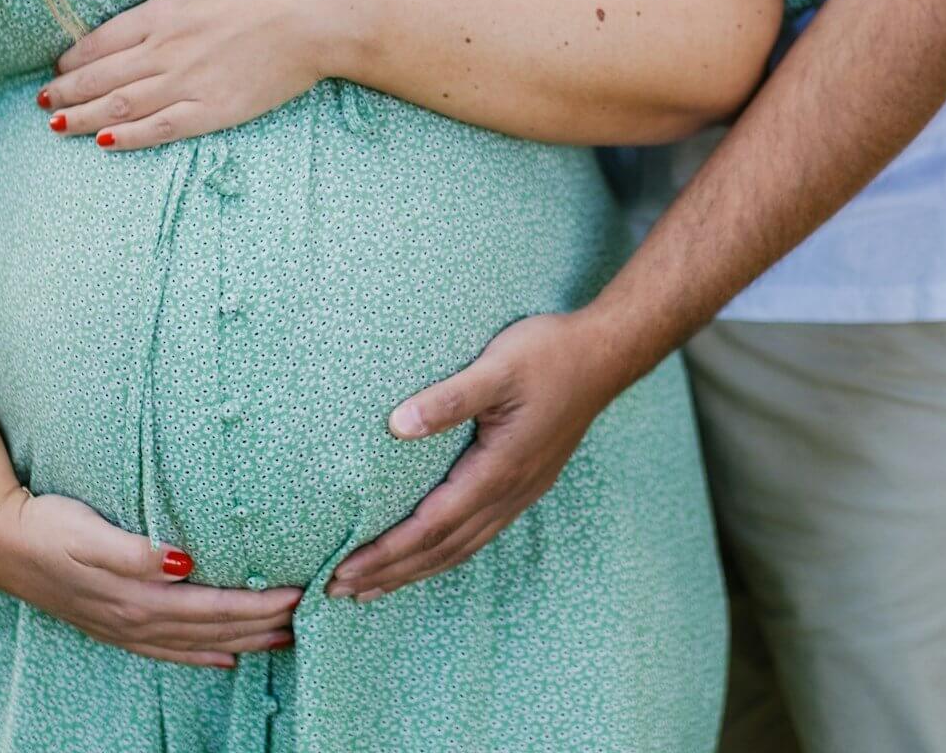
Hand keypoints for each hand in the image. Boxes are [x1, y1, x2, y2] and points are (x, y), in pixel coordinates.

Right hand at [0, 490, 302, 667]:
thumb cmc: (48, 525)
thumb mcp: (89, 531)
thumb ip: (134, 551)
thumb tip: (183, 562)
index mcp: (138, 597)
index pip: (215, 608)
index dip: (260, 605)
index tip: (300, 592)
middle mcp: (136, 620)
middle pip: (215, 631)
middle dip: (265, 625)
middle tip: (310, 614)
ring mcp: (124, 628)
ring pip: (198, 644)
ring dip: (244, 642)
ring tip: (284, 637)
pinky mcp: (113, 626)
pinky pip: (168, 652)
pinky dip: (202, 657)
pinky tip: (225, 659)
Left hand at [42, 0, 360, 149]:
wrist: (310, 15)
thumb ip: (165, 1)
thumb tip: (141, 17)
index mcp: (160, 14)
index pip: (100, 42)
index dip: (73, 60)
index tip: (58, 70)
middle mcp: (164, 51)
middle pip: (101, 77)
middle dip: (67, 91)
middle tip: (44, 102)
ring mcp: (187, 83)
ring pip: (121, 105)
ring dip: (84, 116)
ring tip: (58, 124)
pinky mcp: (213, 110)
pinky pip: (161, 127)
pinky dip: (129, 136)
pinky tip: (104, 141)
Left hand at [325, 310, 634, 600]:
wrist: (606, 355)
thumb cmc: (550, 354)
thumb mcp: (497, 367)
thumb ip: (448, 399)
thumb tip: (396, 426)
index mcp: (499, 468)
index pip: (432, 525)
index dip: (387, 551)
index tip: (344, 568)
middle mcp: (511, 491)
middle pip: (442, 548)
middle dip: (391, 572)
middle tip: (339, 591)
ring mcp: (522, 491)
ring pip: (462, 547)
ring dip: (416, 570)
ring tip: (374, 588)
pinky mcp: (526, 483)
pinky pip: (478, 533)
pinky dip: (445, 553)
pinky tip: (429, 556)